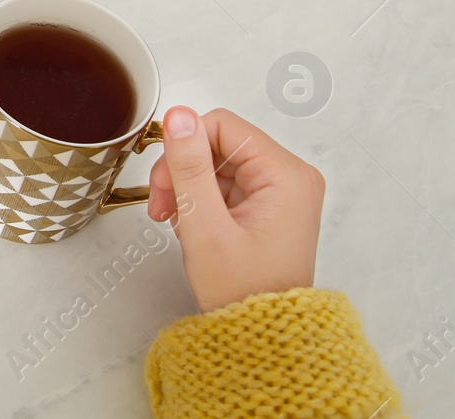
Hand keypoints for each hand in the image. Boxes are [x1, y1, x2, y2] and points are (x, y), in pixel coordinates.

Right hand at [147, 106, 324, 312]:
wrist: (263, 339)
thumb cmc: (244, 291)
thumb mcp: (206, 226)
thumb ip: (190, 166)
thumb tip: (178, 115)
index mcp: (286, 175)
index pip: (222, 126)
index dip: (184, 147)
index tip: (165, 182)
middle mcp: (290, 177)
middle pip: (218, 143)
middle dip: (183, 171)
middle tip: (164, 206)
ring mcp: (280, 192)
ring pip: (216, 163)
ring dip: (187, 187)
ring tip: (177, 222)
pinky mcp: (267, 206)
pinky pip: (223, 183)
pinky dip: (199, 200)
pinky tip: (191, 226)